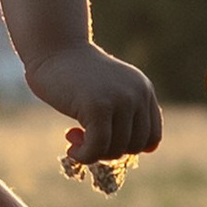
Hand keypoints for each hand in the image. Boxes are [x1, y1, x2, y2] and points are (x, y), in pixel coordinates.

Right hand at [23, 38, 161, 169]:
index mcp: (144, 90)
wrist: (55, 50)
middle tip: (85, 140)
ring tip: (74, 138)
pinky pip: (97, 147)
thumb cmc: (76, 76)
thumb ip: (126, 115)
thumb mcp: (110, 92)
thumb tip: (142, 149)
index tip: (106, 141)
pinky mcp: (99, 106)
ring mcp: (120, 100)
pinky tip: (70, 147)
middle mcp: (137, 94)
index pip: (152, 137)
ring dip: (92, 153)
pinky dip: (83, 155)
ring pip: (116, 149)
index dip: (129, 148)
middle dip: (109, 151)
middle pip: (134, 147)